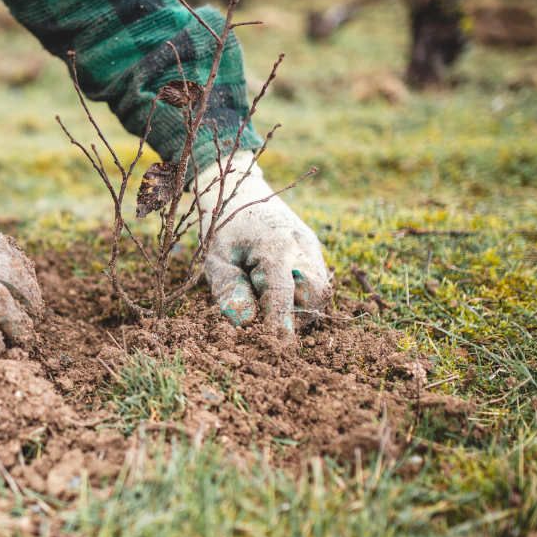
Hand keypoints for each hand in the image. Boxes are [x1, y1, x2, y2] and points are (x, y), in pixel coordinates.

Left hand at [195, 152, 330, 334]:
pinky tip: (275, 286)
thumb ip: (227, 289)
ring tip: (266, 294)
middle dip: (294, 314)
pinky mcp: (315, 252)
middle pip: (314, 296)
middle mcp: (303, 246)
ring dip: (299, 306)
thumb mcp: (216, 258)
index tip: (276, 346)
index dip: (280, 323)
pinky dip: (301, 295)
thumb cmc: (224, 228)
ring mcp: (313, 248)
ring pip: (320, 292)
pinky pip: (318, 283)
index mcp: (275, 246)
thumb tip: (244, 322)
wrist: (242, 191)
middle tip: (264, 311)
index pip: (283, 294)